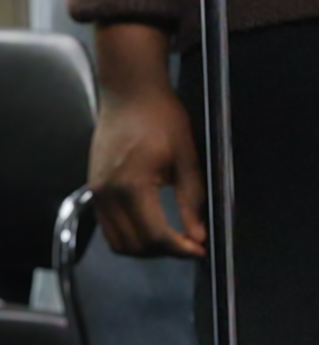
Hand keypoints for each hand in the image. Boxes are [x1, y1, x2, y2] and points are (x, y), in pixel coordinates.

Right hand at [89, 27, 205, 259]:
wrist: (129, 93)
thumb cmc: (162, 117)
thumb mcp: (186, 156)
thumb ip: (191, 198)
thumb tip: (198, 233)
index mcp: (132, 187)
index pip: (154, 234)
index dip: (178, 248)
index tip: (199, 250)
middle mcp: (108, 196)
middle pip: (133, 244)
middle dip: (163, 251)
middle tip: (189, 243)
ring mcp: (96, 194)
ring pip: (117, 240)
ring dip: (144, 247)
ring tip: (172, 238)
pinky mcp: (93, 189)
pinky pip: (108, 226)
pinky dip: (128, 234)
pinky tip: (150, 225)